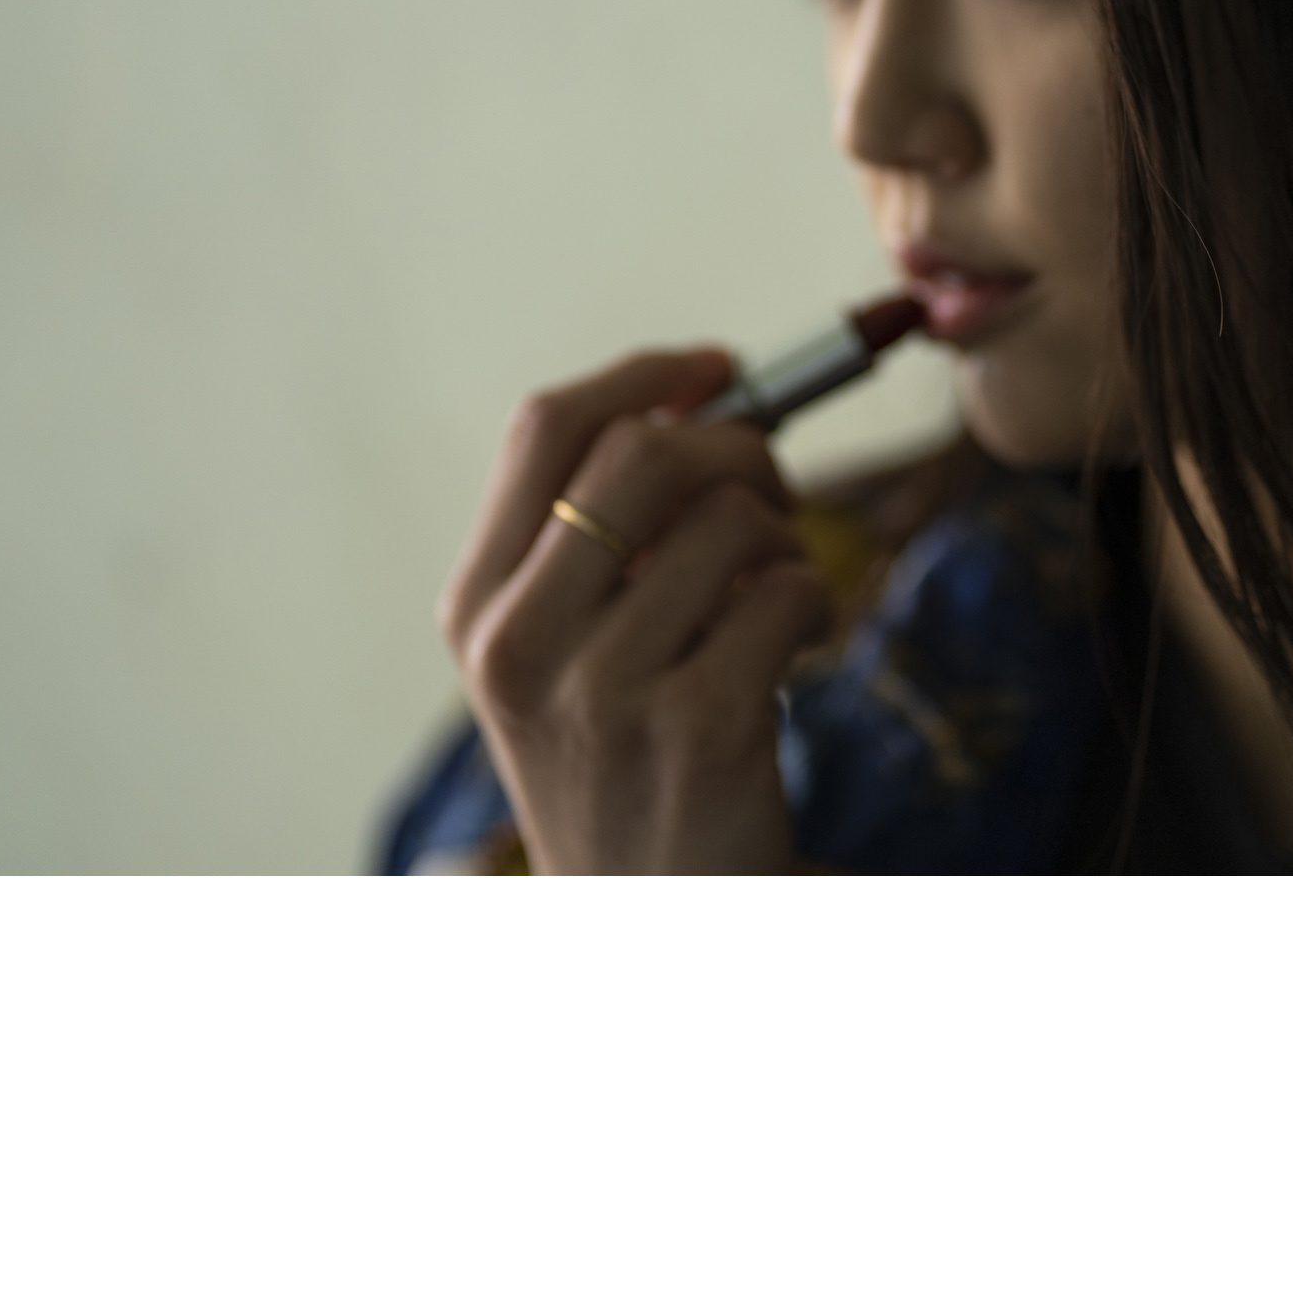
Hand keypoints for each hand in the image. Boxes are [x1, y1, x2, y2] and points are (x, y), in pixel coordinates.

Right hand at [436, 348, 832, 871]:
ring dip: (784, 537)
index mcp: (478, 608)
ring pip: (729, 519)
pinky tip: (799, 644)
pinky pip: (784, 593)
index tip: (716, 370)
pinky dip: (814, 599)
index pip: (546, 427)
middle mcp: (521, 645)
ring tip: (778, 590)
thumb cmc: (625, 765)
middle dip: (737, 450)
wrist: (653, 921)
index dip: (644, 376)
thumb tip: (697, 399)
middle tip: (771, 493)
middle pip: (644, 452)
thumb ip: (593, 541)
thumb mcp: (559, 660)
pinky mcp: (696, 729)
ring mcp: (604, 690)